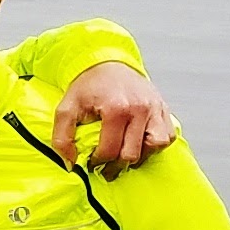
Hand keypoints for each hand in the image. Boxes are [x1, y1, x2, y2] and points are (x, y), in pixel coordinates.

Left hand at [54, 62, 175, 174]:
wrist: (107, 62)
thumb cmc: (89, 86)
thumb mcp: (66, 108)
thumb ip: (62, 138)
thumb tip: (70, 163)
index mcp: (116, 108)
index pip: (110, 151)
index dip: (98, 162)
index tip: (92, 161)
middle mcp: (140, 108)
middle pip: (132, 154)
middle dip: (116, 166)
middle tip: (106, 167)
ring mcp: (154, 108)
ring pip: (154, 147)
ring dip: (138, 156)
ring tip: (123, 153)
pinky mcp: (163, 108)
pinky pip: (167, 136)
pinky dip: (154, 145)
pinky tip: (139, 142)